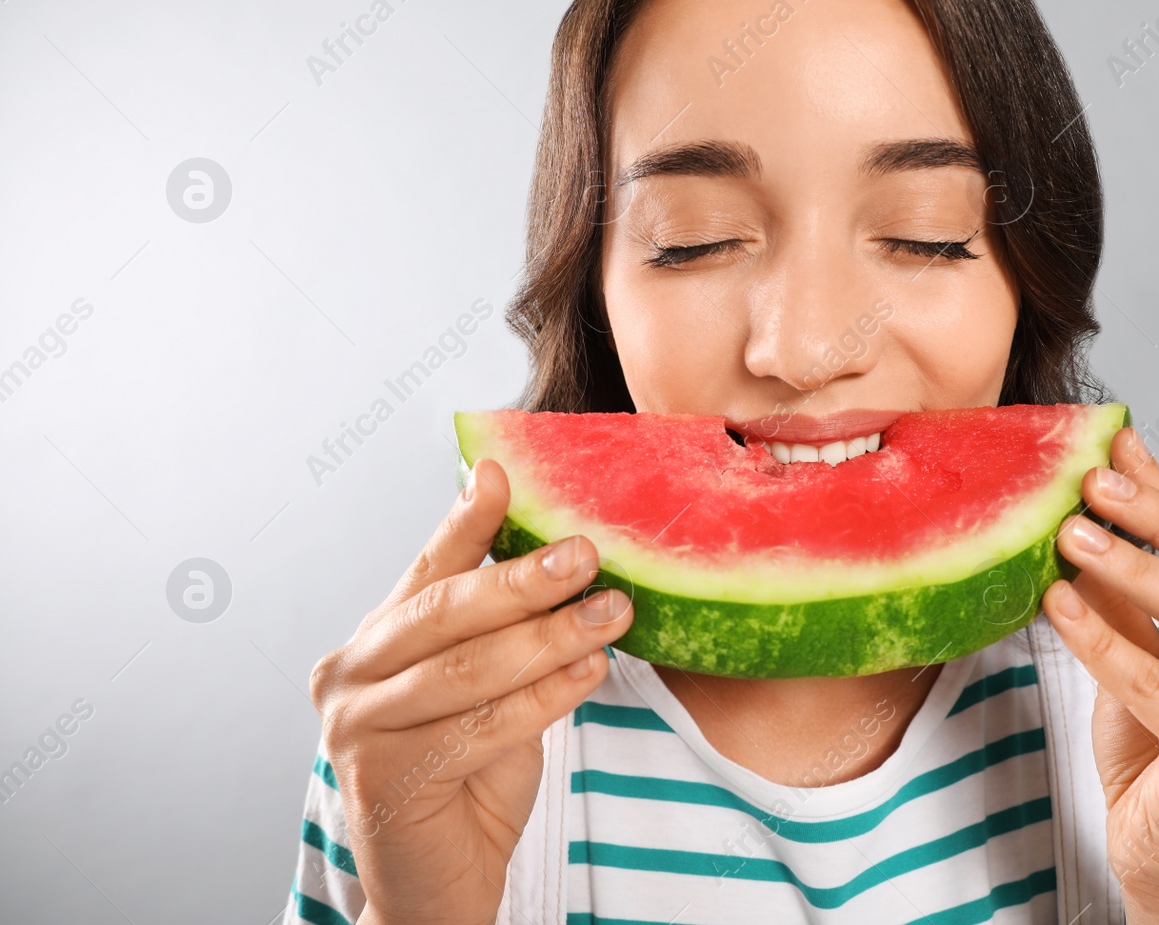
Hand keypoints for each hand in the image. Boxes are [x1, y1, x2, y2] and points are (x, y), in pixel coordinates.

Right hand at [310, 458, 633, 924]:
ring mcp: (357, 729)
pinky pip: (482, 726)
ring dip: (550, 637)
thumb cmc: (468, 778)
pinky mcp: (386, 779)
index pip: (428, 571)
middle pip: (445, 614)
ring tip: (611, 613)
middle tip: (586, 553)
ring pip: (469, 669)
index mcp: (373, 642)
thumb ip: (504, 633)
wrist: (438, 883)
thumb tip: (567, 559)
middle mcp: (349, 676)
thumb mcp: (487, 689)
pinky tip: (591, 673)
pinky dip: (544, 697)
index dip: (466, 521)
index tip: (500, 474)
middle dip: (522, 579)